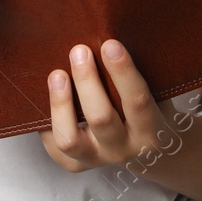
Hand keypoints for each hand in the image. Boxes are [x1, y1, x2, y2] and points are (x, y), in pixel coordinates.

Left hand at [39, 39, 179, 172]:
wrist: (152, 151)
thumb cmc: (151, 109)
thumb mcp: (157, 95)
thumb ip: (136, 75)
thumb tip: (106, 35)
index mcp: (151, 130)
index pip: (137, 101)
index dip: (123, 72)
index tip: (110, 44)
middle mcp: (124, 150)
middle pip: (100, 118)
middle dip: (87, 82)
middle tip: (79, 50)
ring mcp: (98, 160)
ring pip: (70, 139)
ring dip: (60, 104)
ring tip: (56, 74)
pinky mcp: (76, 165)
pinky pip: (54, 146)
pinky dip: (46, 122)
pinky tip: (44, 97)